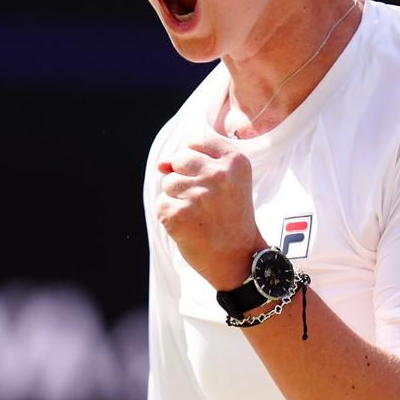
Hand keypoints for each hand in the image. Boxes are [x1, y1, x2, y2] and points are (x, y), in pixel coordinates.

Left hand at [156, 132, 264, 289]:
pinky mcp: (180, 215)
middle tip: (205, 202)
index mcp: (235, 161)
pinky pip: (161, 204)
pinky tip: (190, 227)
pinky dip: (170, 217)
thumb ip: (194, 163)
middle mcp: (219, 175)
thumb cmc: (230, 216)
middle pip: (178, 160)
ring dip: (178, 199)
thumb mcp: (227, 182)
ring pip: (168, 183)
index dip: (195, 161)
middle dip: (184, 178)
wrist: (239, 257)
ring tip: (200, 215)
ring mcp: (198, 195)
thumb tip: (160, 164)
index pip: (195, 142)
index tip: (210, 181)